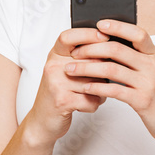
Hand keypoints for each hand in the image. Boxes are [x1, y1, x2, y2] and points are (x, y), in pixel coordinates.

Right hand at [27, 28, 108, 144]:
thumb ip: (82, 58)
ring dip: (100, 91)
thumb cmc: (60, 93)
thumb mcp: (65, 70)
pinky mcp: (62, 101)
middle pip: (91, 61)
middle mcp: (53, 66)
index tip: (104, 35)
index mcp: (55, 55)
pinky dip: (94, 104)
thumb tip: (112, 47)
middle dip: (103, 74)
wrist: (41, 120)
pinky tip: (86, 104)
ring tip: (92, 94)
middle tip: (102, 80)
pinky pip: (92, 99)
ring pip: (95, 82)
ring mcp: (56, 83)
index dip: (88, 34)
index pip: (69, 36)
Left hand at [65, 19, 154, 143]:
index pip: (138, 33)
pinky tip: (85, 87)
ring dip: (87, 68)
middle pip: (117, 49)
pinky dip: (96, 87)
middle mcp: (152, 66)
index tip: (99, 24)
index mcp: (154, 55)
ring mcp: (148, 83)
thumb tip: (109, 44)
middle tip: (74, 52)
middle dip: (91, 48)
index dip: (118, 26)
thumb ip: (137, 58)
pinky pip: (114, 90)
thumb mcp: (153, 71)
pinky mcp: (142, 100)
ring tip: (71, 69)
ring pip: (111, 69)